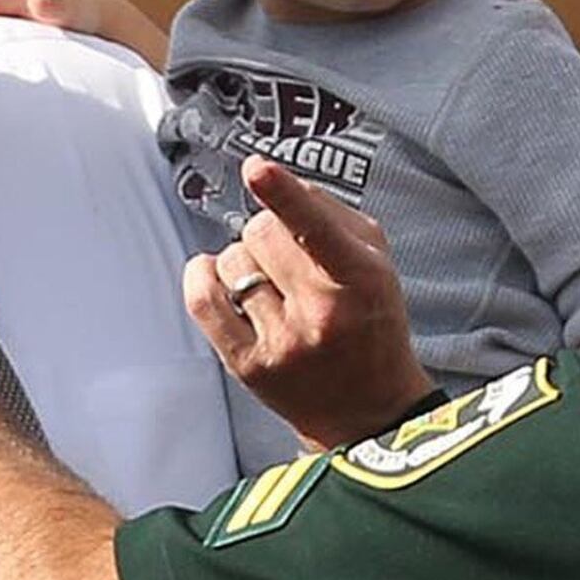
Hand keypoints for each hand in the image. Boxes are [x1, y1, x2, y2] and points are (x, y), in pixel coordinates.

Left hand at [182, 156, 426, 451]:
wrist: (368, 411)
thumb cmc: (370, 321)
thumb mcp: (376, 263)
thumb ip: (333, 215)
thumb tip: (279, 183)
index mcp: (360, 280)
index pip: (315, 229)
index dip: (284, 195)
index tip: (257, 168)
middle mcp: (321, 313)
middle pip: (259, 232)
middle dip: (268, 235)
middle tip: (289, 262)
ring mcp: (283, 343)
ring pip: (231, 261)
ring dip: (244, 263)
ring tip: (272, 288)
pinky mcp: (249, 367)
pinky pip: (202, 300)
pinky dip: (203, 277)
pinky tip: (218, 279)